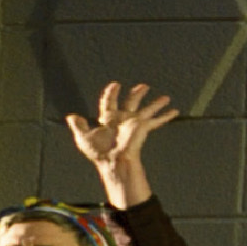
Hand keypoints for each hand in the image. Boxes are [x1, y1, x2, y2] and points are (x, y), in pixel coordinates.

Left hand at [68, 79, 174, 210]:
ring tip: (166, 98)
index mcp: (108, 120)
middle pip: (131, 102)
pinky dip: (166, 116)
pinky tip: (175, 111)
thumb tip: (71, 116)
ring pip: (147, 109)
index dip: (112, 93)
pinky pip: (156, 120)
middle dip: (136, 94)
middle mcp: (123, 120)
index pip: (110, 102)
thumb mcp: (83, 137)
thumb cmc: (98, 152)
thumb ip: (78, 126)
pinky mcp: (143, 127)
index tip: (116, 84)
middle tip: (143, 86)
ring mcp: (134, 123)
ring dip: (156, 104)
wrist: (113, 161)